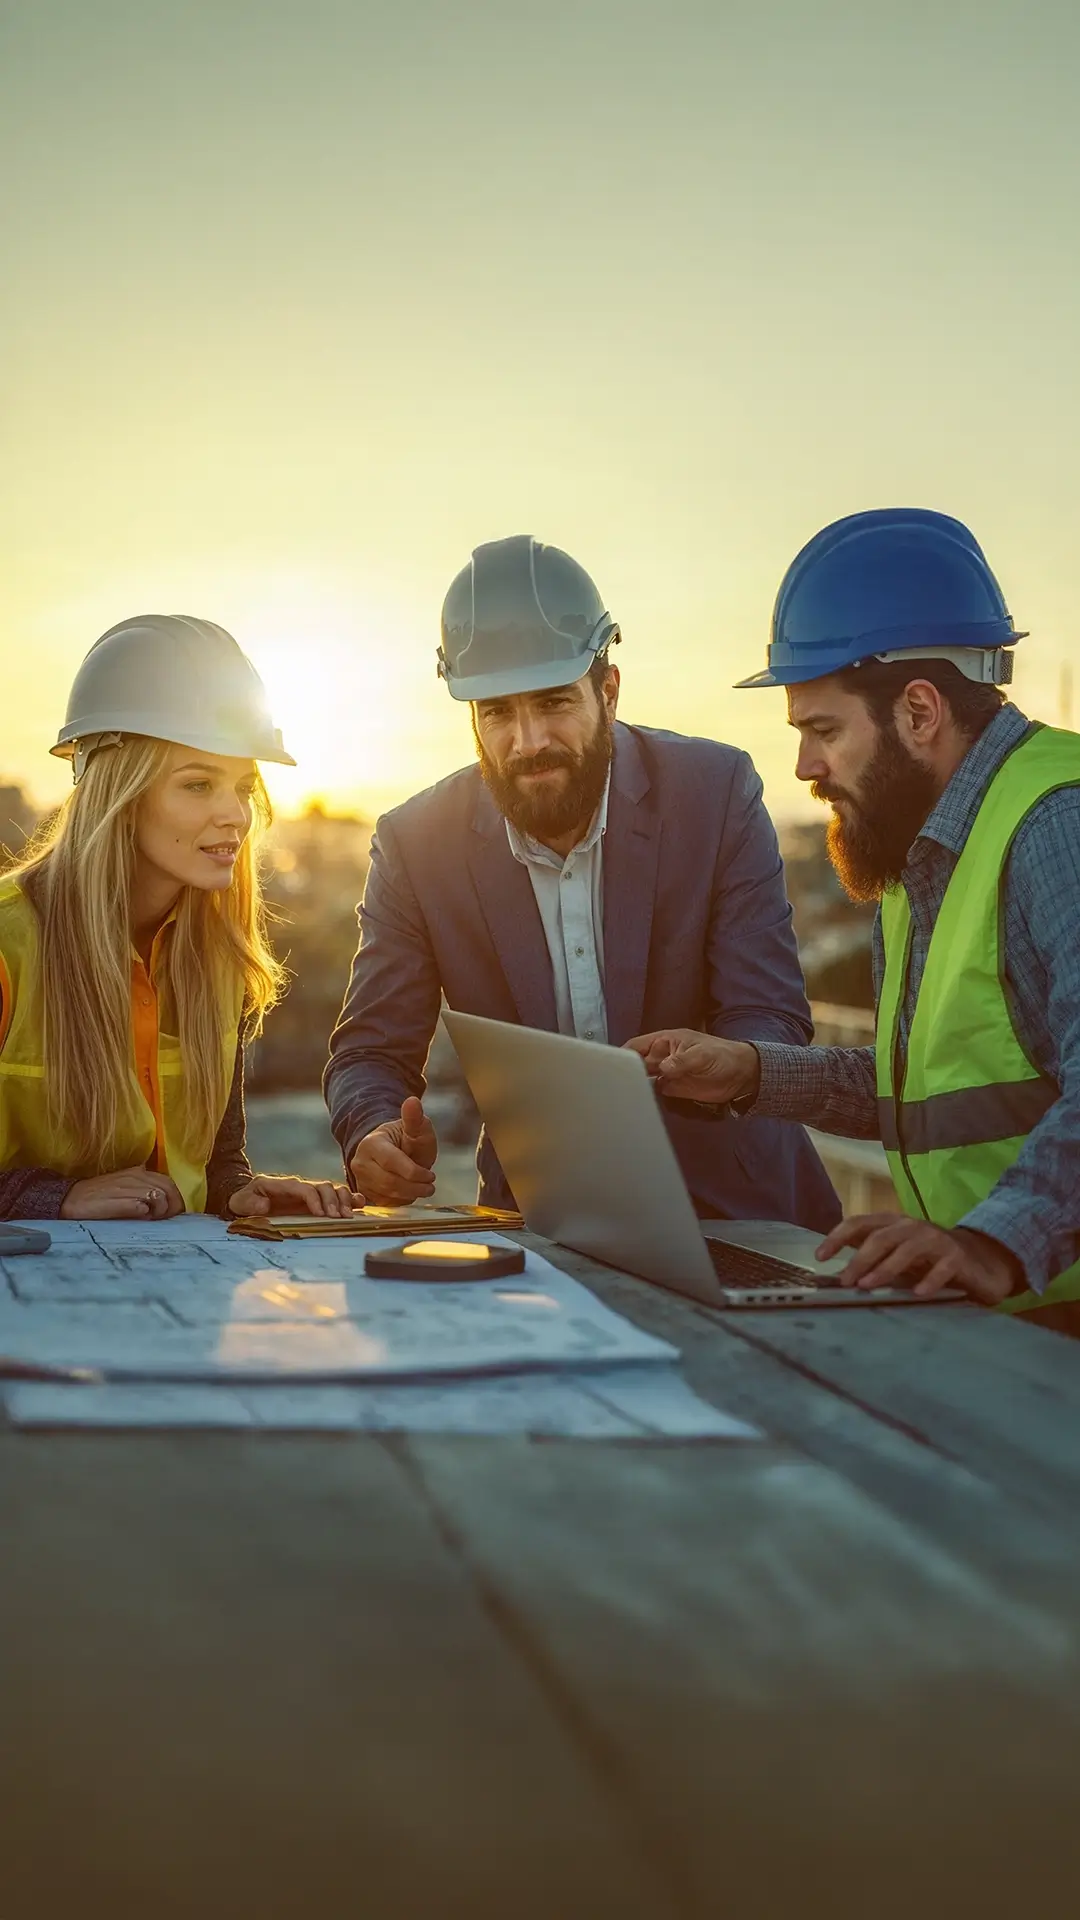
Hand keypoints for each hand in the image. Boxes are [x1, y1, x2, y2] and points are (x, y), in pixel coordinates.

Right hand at [60, 1166, 185, 1220]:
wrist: (70, 1199)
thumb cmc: (99, 1198)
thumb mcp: (125, 1189)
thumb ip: (144, 1193)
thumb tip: (165, 1206)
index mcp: (138, 1172)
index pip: (169, 1183)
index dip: (175, 1200)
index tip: (171, 1214)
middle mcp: (135, 1176)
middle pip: (169, 1189)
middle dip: (172, 1207)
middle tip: (163, 1220)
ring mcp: (127, 1187)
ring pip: (159, 1196)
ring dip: (159, 1212)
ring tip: (149, 1219)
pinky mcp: (118, 1200)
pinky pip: (142, 1206)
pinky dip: (145, 1213)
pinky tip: (139, 1218)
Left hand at [228, 1175, 364, 1218]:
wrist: (248, 1198)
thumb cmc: (245, 1200)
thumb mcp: (241, 1201)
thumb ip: (250, 1203)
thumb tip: (264, 1206)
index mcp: (284, 1185)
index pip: (304, 1188)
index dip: (314, 1199)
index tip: (320, 1214)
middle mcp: (300, 1186)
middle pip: (323, 1186)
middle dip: (332, 1201)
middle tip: (338, 1218)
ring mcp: (309, 1192)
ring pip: (333, 1189)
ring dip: (343, 1200)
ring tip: (348, 1216)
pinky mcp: (316, 1200)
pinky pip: (336, 1196)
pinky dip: (349, 1199)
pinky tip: (359, 1206)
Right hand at [348, 1097, 437, 1204]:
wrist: (394, 1152)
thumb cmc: (408, 1140)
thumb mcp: (417, 1129)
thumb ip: (415, 1119)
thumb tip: (412, 1101)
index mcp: (372, 1143)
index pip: (392, 1162)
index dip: (414, 1172)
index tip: (431, 1175)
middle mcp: (360, 1162)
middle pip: (389, 1182)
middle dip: (415, 1187)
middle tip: (431, 1186)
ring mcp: (359, 1179)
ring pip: (387, 1195)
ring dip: (410, 1194)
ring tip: (423, 1188)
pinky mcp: (364, 1193)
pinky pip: (384, 1204)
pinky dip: (401, 1201)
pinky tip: (409, 1192)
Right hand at [623, 1030, 760, 1105]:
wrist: (741, 1076)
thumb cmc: (722, 1056)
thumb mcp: (703, 1054)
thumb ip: (682, 1061)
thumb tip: (662, 1069)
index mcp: (664, 1041)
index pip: (637, 1046)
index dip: (623, 1054)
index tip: (610, 1066)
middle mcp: (660, 1057)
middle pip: (635, 1064)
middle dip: (624, 1073)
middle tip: (611, 1087)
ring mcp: (665, 1073)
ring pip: (642, 1079)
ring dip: (634, 1086)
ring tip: (620, 1097)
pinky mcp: (672, 1089)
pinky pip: (654, 1092)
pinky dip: (646, 1097)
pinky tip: (637, 1104)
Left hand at [815, 1212, 1022, 1303]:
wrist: (980, 1261)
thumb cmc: (929, 1260)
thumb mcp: (898, 1256)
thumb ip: (873, 1258)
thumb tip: (838, 1273)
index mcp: (893, 1224)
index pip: (859, 1223)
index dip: (837, 1237)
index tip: (819, 1256)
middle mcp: (912, 1227)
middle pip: (880, 1237)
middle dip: (859, 1259)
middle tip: (845, 1281)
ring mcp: (936, 1239)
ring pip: (907, 1249)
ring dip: (885, 1268)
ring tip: (868, 1286)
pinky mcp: (957, 1257)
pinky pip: (942, 1268)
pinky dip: (929, 1280)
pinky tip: (918, 1294)